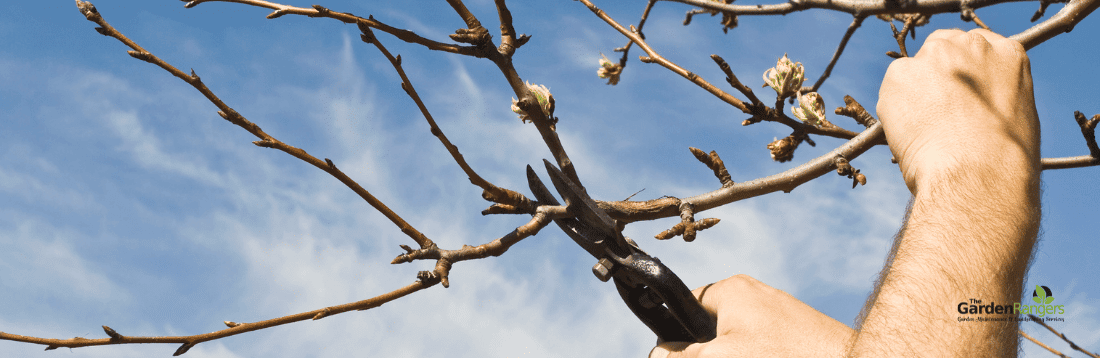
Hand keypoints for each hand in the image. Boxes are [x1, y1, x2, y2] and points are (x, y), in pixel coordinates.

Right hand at [648, 275, 853, 357]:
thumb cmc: (784, 357)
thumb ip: (680, 357)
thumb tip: (657, 354)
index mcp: (730, 290)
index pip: (684, 305)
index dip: (676, 334)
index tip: (678, 355)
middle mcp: (754, 294)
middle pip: (711, 327)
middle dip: (709, 351)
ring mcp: (778, 313)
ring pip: (738, 340)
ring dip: (735, 354)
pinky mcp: (796, 332)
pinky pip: (763, 345)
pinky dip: (759, 356)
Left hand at [876, 28, 1039, 193]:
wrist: (977, 173)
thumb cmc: (1003, 160)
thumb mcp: (1018, 119)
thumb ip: (994, 97)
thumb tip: (976, 105)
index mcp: (1007, 53)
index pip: (976, 45)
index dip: (962, 69)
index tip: (956, 91)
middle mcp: (971, 45)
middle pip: (941, 47)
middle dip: (934, 74)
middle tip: (932, 110)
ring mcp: (934, 55)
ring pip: (913, 70)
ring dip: (913, 94)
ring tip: (924, 130)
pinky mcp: (900, 72)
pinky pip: (890, 90)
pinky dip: (893, 110)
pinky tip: (909, 134)